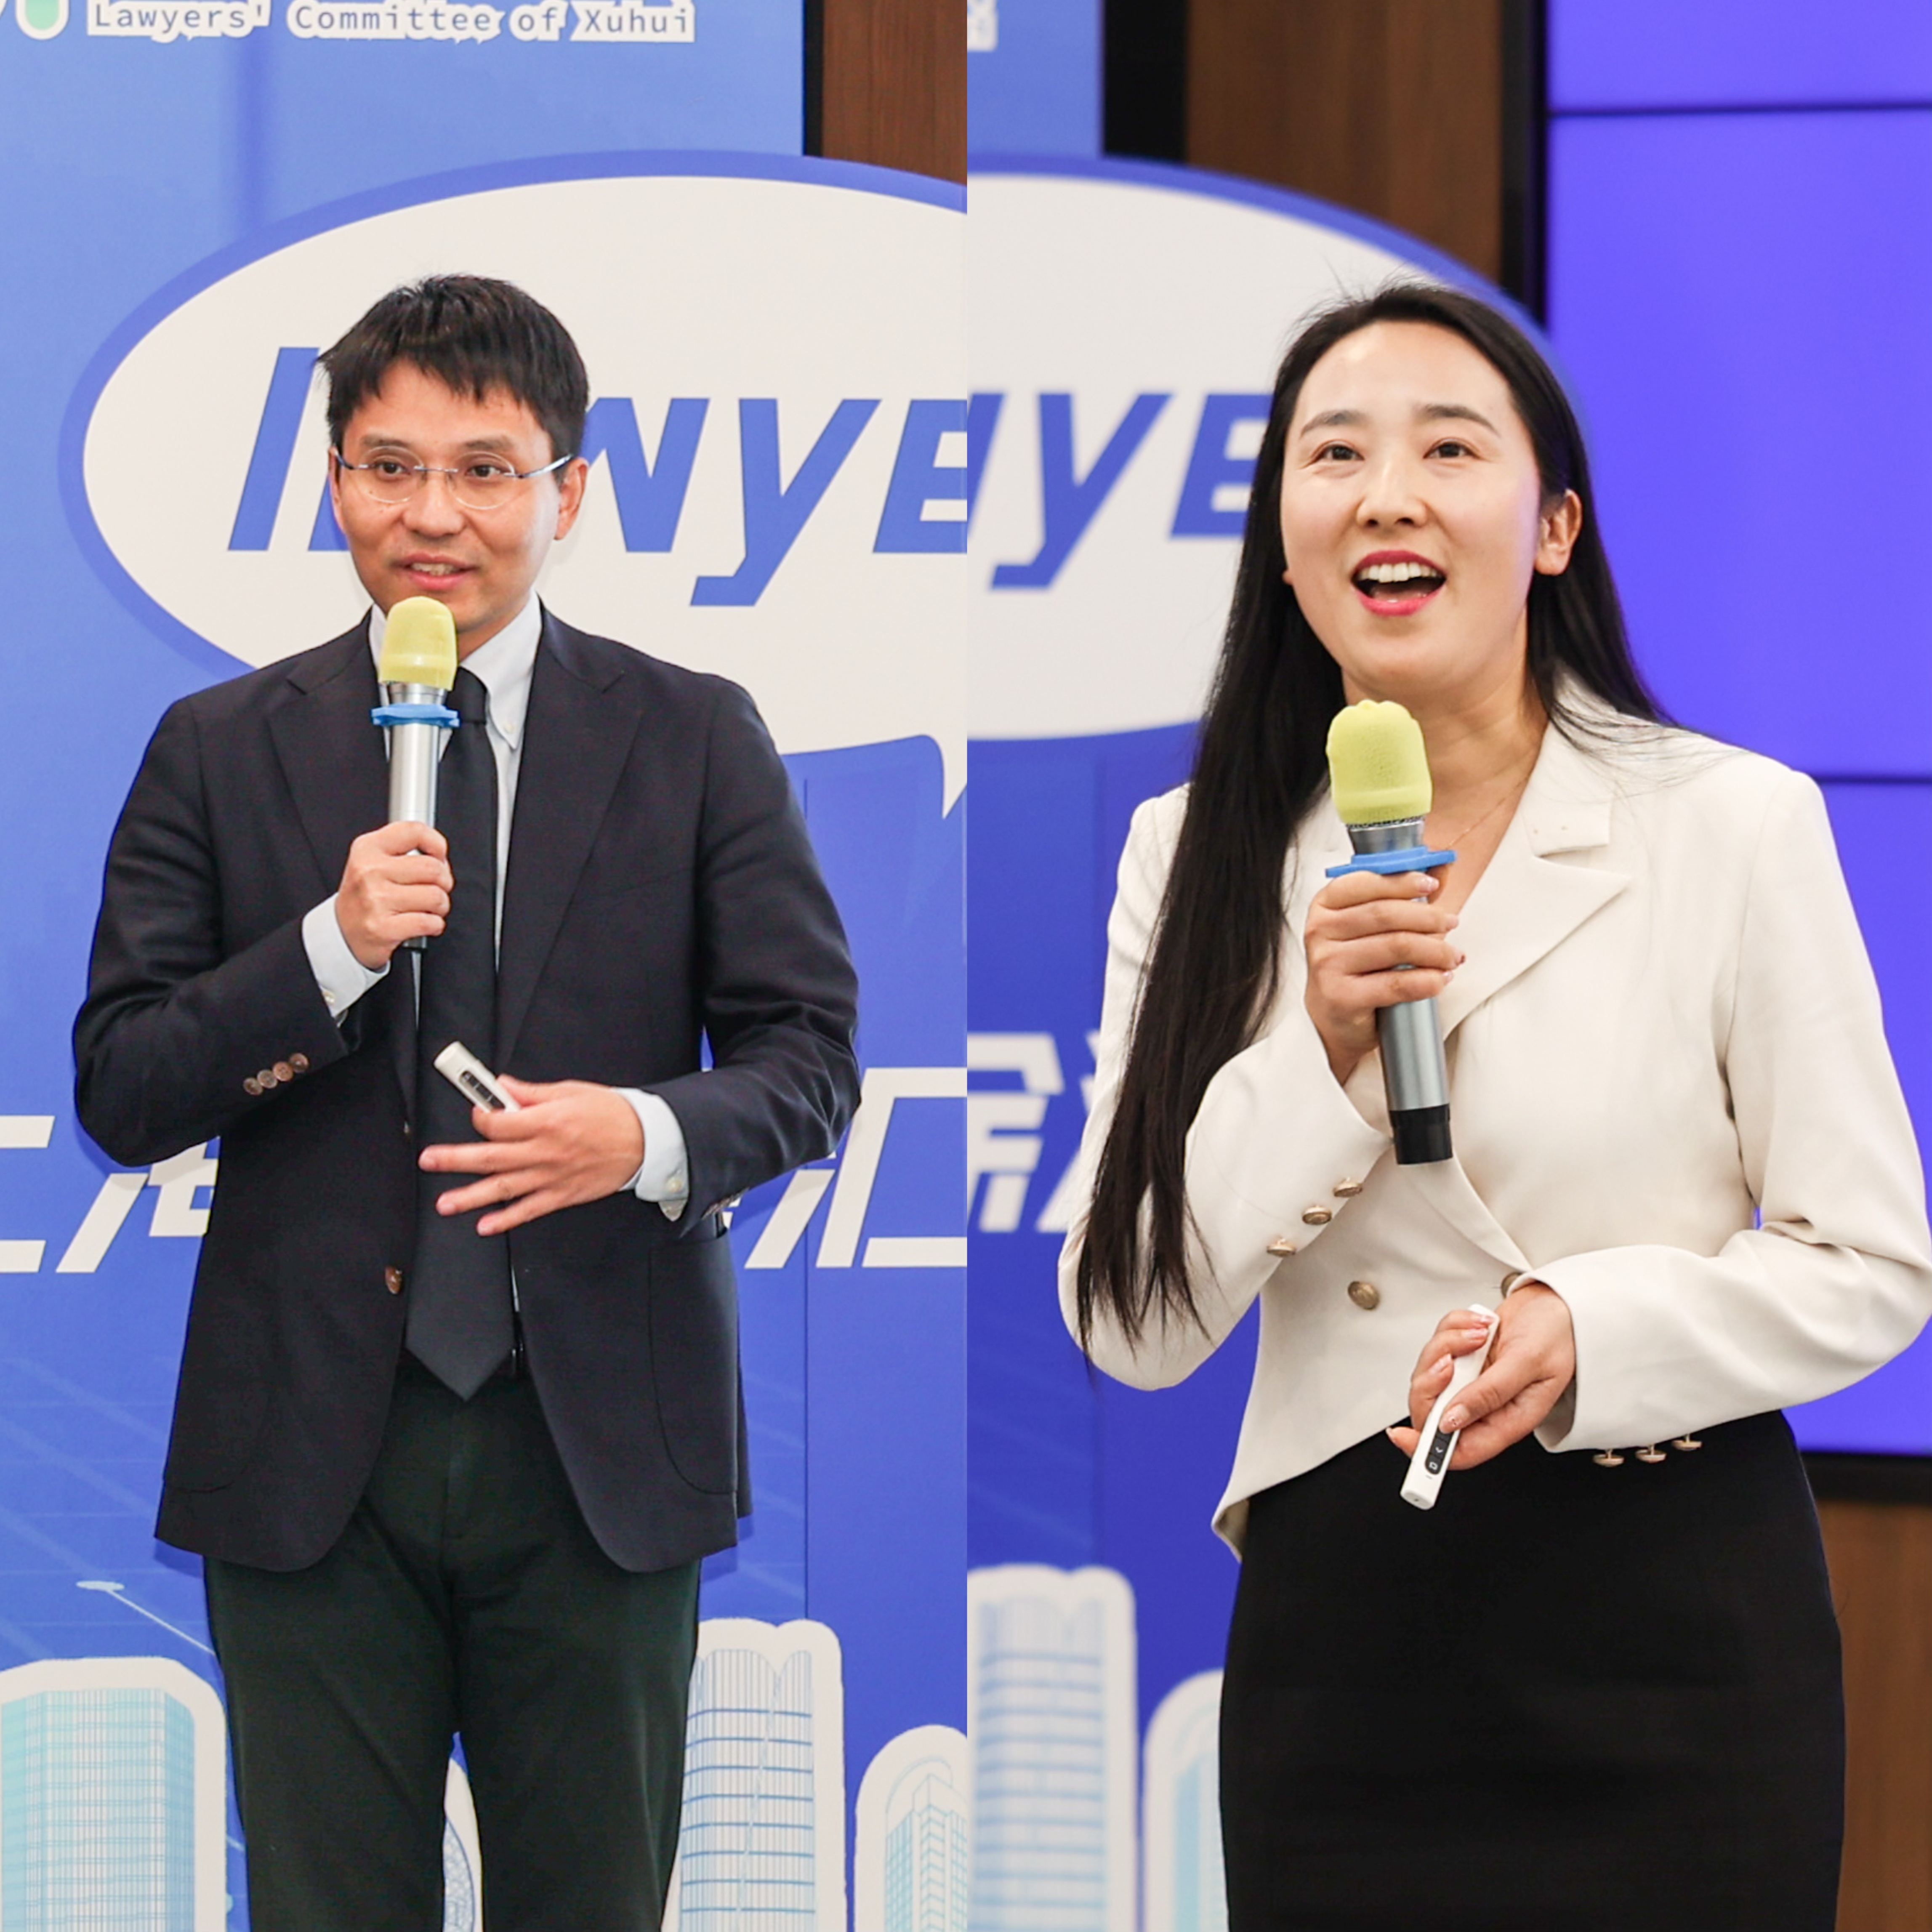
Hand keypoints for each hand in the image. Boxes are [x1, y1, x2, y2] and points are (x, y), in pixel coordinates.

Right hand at [336, 822, 452, 968]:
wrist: (342, 932)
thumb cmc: (366, 895)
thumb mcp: (373, 859)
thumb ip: (404, 848)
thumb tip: (440, 854)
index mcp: (367, 849)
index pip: (414, 831)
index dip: (437, 844)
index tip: (439, 856)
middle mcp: (369, 871)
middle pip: (433, 868)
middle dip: (444, 882)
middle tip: (434, 889)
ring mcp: (375, 900)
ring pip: (435, 897)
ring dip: (440, 906)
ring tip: (427, 908)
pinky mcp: (382, 928)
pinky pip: (430, 922)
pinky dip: (435, 925)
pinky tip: (423, 924)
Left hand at [418, 1077, 644, 1235]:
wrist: (646, 1140)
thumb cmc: (611, 1113)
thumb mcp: (571, 1091)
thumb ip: (531, 1093)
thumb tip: (501, 1088)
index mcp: (546, 1121)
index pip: (498, 1122)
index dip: (481, 1116)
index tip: (477, 1111)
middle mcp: (544, 1151)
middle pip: (490, 1156)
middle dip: (456, 1158)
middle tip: (429, 1160)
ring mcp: (552, 1177)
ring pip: (503, 1187)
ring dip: (471, 1196)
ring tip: (445, 1203)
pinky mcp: (562, 1194)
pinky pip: (529, 1210)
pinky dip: (506, 1220)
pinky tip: (485, 1225)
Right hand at [1303, 868, 1462, 1085]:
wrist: (1335, 1018)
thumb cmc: (1357, 967)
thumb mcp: (1377, 927)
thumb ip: (1406, 895)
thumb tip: (1441, 866)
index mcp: (1325, 906)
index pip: (1365, 883)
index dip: (1402, 881)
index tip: (1431, 885)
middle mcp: (1319, 931)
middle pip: (1385, 913)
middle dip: (1428, 917)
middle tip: (1451, 922)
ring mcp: (1326, 964)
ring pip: (1395, 946)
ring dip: (1435, 950)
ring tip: (1453, 955)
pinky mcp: (1340, 996)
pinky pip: (1396, 983)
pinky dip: (1427, 981)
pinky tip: (1440, 979)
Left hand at [1387, 1283, 1575, 1470]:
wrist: (1559, 1302)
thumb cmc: (1557, 1335)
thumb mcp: (1527, 1364)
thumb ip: (1489, 1394)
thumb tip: (1452, 1421)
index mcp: (1507, 1420)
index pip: (1460, 1451)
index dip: (1426, 1451)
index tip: (1402, 1437)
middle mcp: (1485, 1405)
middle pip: (1433, 1411)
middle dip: (1432, 1381)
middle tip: (1451, 1359)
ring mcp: (1471, 1380)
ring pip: (1430, 1375)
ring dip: (1446, 1347)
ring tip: (1479, 1333)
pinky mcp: (1463, 1357)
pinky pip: (1438, 1347)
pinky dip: (1451, 1329)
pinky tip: (1478, 1324)